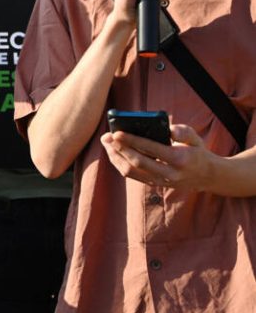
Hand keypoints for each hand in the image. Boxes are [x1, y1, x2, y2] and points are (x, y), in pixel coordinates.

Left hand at [100, 124, 214, 189]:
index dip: (132, 141)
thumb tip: (169, 129)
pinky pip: (131, 175)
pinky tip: (113, 152)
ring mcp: (159, 181)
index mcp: (180, 159)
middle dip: (119, 148)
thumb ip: (184, 131)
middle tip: (106, 136)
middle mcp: (168, 173)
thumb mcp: (196, 138)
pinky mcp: (153, 184)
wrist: (206, 176)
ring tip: (106, 142)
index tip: (117, 132)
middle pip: (138, 162)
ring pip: (131, 171)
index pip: (152, 150)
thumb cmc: (196, 151)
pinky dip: (119, 163)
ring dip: (115, 156)